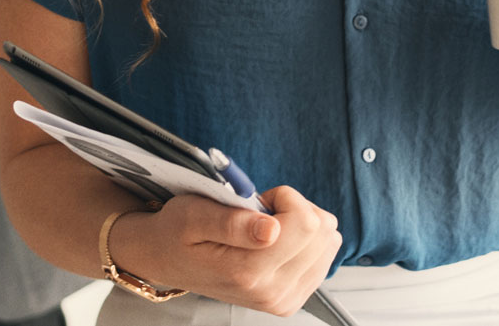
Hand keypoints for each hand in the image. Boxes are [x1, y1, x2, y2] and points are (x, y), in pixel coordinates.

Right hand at [108, 187, 340, 316]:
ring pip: (329, 242)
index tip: (259, 201)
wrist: (169, 260)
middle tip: (260, 214)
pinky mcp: (292, 299)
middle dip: (295, 209)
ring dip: (302, 224)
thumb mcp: (194, 215)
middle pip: (323, 231)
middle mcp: (271, 293)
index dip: (284, 197)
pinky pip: (324, 257)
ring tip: (266, 227)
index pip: (306, 223)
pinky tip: (276, 242)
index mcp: (247, 273)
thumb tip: (273, 229)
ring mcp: (284, 300)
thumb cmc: (178, 231)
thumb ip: (234, 222)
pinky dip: (304, 241)